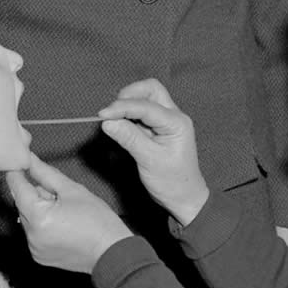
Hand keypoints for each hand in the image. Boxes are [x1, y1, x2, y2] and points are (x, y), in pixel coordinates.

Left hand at [5, 160, 134, 272]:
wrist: (111, 251)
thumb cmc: (98, 220)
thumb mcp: (72, 189)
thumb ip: (45, 173)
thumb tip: (29, 159)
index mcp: (38, 217)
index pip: (17, 187)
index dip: (17, 172)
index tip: (19, 163)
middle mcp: (31, 235)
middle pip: (22, 204)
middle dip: (34, 193)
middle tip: (57, 192)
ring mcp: (34, 248)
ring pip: (27, 218)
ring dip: (38, 209)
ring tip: (64, 211)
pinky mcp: (39, 256)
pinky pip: (34, 233)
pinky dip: (42, 225)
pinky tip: (62, 225)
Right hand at [96, 79, 209, 223]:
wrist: (184, 198)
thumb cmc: (172, 182)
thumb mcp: (149, 161)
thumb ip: (129, 138)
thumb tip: (108, 122)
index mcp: (177, 123)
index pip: (146, 106)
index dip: (122, 107)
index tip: (102, 115)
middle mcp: (174, 116)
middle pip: (151, 89)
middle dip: (129, 95)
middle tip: (112, 112)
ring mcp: (167, 120)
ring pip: (147, 98)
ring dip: (128, 104)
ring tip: (115, 120)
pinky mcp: (159, 127)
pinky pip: (143, 112)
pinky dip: (129, 115)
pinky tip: (121, 126)